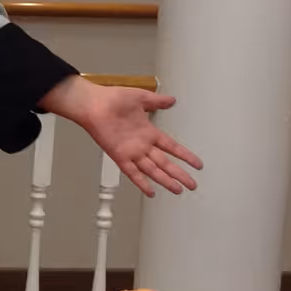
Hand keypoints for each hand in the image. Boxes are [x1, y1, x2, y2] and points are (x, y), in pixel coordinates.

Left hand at [41, 76, 202, 197]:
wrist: (94, 104)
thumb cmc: (113, 99)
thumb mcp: (141, 98)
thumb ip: (157, 102)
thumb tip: (171, 100)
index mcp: (148, 132)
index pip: (172, 147)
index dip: (185, 155)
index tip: (197, 164)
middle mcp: (142, 144)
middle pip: (165, 163)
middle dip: (179, 174)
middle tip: (192, 185)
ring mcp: (131, 152)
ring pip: (153, 170)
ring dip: (165, 180)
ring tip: (178, 189)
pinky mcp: (119, 156)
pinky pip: (132, 172)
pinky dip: (141, 182)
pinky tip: (150, 191)